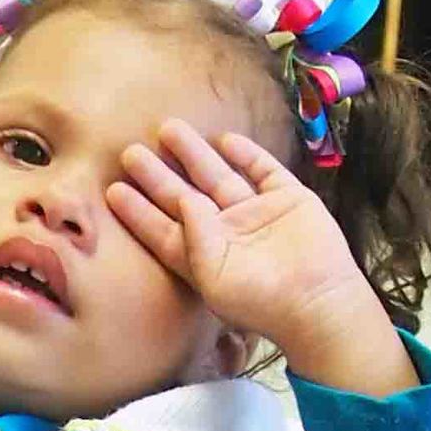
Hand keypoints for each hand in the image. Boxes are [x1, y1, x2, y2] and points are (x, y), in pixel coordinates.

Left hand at [109, 121, 397, 388]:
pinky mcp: (289, 200)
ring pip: (219, 177)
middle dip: (158, 176)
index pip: (163, 231)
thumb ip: (194, 236)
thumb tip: (184, 200)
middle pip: (184, 198)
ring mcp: (258, 215)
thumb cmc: (261, 300)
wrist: (318, 301)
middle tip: (129, 152)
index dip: (138, 212)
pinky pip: (263, 170)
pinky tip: (224, 138)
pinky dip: (246, 153)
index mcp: (204, 258)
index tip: (112, 190)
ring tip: (167, 128)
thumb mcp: (214, 276)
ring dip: (194, 155)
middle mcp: (227, 234)